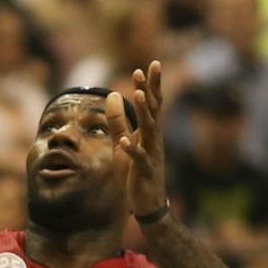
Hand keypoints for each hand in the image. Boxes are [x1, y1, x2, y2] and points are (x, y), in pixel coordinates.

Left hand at [103, 61, 169, 220]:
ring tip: (139, 95)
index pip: (153, 104)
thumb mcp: (122, 143)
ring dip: (144, 112)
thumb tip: (112, 93)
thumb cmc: (135, 173)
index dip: (151, 84)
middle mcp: (155, 139)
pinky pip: (139, 159)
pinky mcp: (145, 171)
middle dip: (151, 89)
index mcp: (150, 132)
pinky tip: (125, 142)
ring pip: (150, 130)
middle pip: (155, 110)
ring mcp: (152, 154)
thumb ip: (117, 121)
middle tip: (146, 69)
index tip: (151, 64)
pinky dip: (132, 150)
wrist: (148, 203)